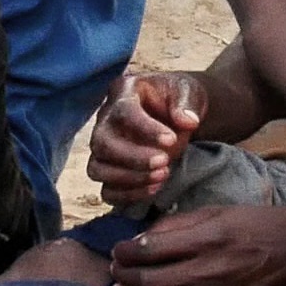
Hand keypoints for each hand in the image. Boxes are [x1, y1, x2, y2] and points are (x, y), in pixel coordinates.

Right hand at [89, 70, 209, 210]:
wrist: (176, 113)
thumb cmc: (179, 98)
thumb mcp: (187, 92)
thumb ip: (186, 104)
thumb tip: (188, 122)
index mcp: (123, 91)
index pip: (123, 112)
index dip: (145, 129)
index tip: (171, 139)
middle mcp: (105, 119)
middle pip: (102, 143)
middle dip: (133, 158)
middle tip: (165, 161)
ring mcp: (103, 146)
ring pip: (97, 169)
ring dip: (129, 178)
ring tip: (163, 175)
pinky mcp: (109, 169)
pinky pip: (106, 190)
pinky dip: (127, 194)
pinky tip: (154, 187)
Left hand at [106, 201, 285, 285]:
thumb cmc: (253, 224)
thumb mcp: (215, 211)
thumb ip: (177, 225)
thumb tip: (141, 239)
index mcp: (205, 238)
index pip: (148, 250)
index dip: (125, 252)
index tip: (118, 250)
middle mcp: (207, 270)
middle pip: (148, 282)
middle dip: (123, 276)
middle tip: (116, 271)